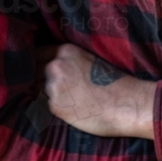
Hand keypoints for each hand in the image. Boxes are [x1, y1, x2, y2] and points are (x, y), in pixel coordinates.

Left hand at [35, 42, 155, 138]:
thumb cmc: (113, 83)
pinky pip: (45, 106)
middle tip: (50, 89)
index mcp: (65, 51)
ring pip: (38, 90)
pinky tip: (66, 109)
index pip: (37, 54)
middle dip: (38, 80)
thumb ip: (68, 62)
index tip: (37, 71)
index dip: (36, 64)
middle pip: (34, 72)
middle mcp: (56, 66)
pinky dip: (51, 108)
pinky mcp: (56, 106)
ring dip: (45, 95)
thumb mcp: (89, 60)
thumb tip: (48, 69)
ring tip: (64, 100)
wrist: (127, 103)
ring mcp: (54, 86)